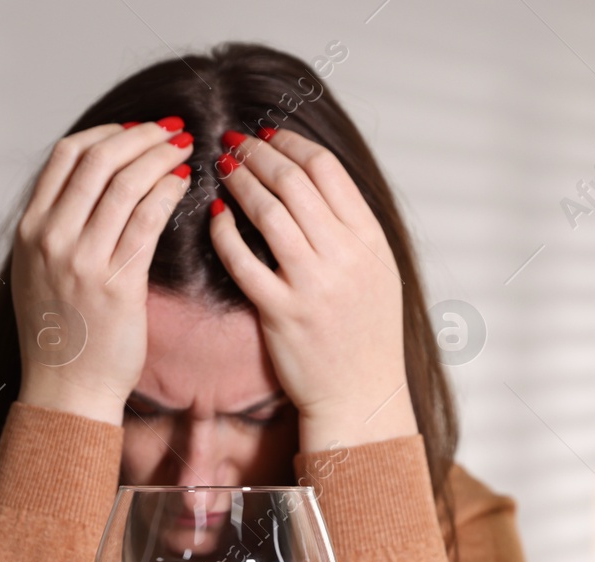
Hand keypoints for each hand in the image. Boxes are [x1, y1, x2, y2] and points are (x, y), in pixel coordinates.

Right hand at [13, 118, 193, 424]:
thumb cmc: (61, 334)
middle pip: (99, 159)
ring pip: (126, 184)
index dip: (106, 132)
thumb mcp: (37, 272)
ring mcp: (82, 261)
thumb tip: (87, 185)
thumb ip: (55, 228)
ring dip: (161, 158)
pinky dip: (168, 193)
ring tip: (184, 151)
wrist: (66, 390)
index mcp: (30, 230)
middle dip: (140, 136)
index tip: (135, 130)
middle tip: (170, 131)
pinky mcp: (117, 283)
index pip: (66, 155)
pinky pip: (147, 220)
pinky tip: (183, 186)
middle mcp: (51, 239)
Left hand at [207, 128, 416, 450]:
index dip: (291, 143)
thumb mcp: (379, 273)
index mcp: (369, 240)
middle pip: (293, 182)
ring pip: (268, 213)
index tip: (268, 134)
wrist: (360, 395)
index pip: (327, 170)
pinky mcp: (281, 312)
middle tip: (233, 142)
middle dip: (257, 154)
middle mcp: (344, 256)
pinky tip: (215, 216)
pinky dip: (225, 232)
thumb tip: (320, 182)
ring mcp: (312, 284)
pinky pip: (243, 260)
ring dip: (240, 182)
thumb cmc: (367, 335)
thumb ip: (353, 229)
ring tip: (222, 168)